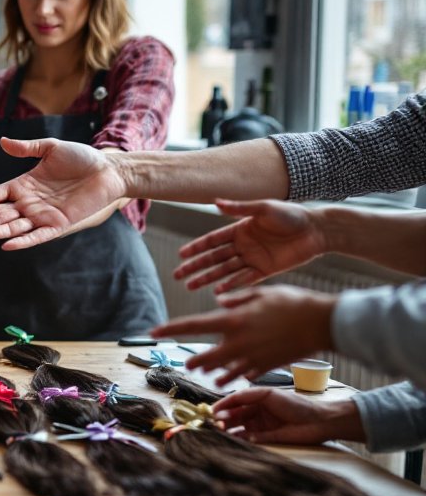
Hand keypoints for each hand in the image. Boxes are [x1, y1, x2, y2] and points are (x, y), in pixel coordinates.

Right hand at [0, 138, 124, 249]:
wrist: (109, 169)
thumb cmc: (81, 158)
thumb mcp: (51, 148)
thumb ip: (27, 148)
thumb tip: (3, 141)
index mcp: (22, 185)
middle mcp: (28, 203)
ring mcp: (42, 215)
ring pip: (11, 226)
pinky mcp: (58, 224)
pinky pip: (37, 236)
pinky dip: (22, 241)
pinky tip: (6, 246)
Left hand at [151, 285, 336, 386]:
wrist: (322, 323)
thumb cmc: (293, 303)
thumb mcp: (262, 293)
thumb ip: (237, 298)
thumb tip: (219, 301)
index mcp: (233, 319)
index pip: (193, 325)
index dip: (170, 328)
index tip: (153, 331)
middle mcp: (238, 341)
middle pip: (205, 356)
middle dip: (194, 360)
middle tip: (188, 362)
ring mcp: (252, 357)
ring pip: (223, 370)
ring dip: (213, 371)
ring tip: (206, 371)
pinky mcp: (266, 367)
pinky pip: (244, 375)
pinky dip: (236, 375)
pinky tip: (231, 376)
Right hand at [175, 199, 326, 292]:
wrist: (317, 230)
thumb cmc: (292, 215)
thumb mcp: (264, 208)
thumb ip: (240, 208)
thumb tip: (216, 203)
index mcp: (240, 229)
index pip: (212, 240)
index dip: (196, 247)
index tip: (181, 255)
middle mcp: (243, 245)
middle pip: (213, 258)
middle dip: (195, 266)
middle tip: (178, 275)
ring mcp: (253, 258)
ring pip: (224, 271)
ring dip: (208, 278)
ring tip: (191, 286)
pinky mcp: (265, 270)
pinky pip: (244, 279)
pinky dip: (231, 285)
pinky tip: (218, 292)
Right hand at [213, 388, 365, 444]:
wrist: (318, 422)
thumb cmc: (297, 404)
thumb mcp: (269, 394)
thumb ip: (248, 395)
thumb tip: (228, 400)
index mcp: (256, 399)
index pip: (234, 401)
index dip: (222, 405)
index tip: (211, 410)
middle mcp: (256, 412)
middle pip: (234, 415)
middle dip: (223, 418)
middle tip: (215, 422)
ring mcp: (260, 426)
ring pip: (238, 427)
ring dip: (229, 429)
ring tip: (221, 430)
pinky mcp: (266, 438)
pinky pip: (249, 438)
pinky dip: (242, 438)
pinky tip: (236, 437)